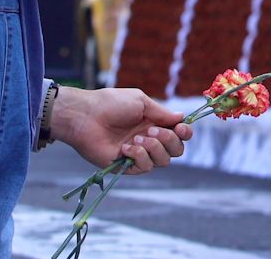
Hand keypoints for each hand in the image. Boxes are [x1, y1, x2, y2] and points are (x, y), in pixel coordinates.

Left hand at [53, 86, 192, 173]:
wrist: (86, 116)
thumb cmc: (110, 104)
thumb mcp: (140, 101)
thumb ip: (161, 113)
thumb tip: (181, 118)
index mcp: (153, 122)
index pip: (178, 134)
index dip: (184, 133)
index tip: (181, 129)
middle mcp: (149, 140)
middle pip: (175, 150)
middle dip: (169, 140)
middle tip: (152, 129)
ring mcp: (138, 154)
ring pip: (163, 161)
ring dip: (154, 148)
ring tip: (136, 138)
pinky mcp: (126, 166)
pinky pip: (145, 167)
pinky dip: (138, 155)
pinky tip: (125, 147)